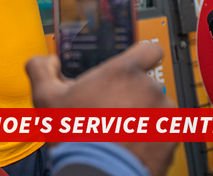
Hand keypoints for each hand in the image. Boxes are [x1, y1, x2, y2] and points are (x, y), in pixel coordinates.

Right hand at [26, 43, 176, 175]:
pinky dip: (150, 135)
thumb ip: (41, 68)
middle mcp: (148, 88)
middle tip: (108, 108)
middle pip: (145, 83)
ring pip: (155, 107)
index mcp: (122, 72)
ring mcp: (163, 115)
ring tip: (119, 129)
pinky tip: (129, 143)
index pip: (148, 49)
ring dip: (142, 114)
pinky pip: (163, 131)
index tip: (131, 68)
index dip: (141, 56)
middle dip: (130, 93)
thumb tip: (47, 61)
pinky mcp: (171, 139)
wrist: (96, 174)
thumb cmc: (75, 136)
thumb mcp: (45, 97)